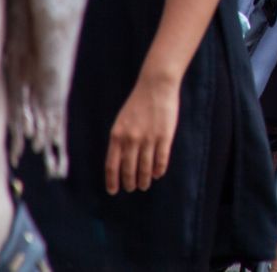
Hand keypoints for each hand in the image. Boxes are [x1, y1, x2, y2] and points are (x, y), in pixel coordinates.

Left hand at [106, 73, 180, 193]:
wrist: (156, 85)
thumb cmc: (138, 104)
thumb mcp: (122, 121)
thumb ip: (120, 141)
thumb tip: (120, 163)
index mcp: (117, 135)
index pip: (112, 166)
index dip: (113, 181)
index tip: (114, 191)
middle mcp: (131, 139)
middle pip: (128, 170)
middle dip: (130, 183)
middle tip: (133, 188)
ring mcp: (148, 138)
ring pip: (145, 168)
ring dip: (144, 180)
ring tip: (144, 185)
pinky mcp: (164, 136)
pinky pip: (160, 160)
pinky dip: (158, 170)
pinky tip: (157, 174)